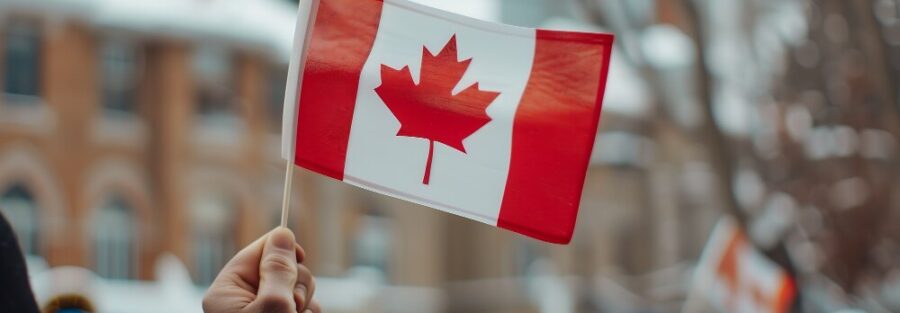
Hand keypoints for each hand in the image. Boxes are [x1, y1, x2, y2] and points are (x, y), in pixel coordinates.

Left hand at [203, 228, 320, 312]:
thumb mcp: (273, 303)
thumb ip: (278, 268)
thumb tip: (282, 233)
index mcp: (226, 292)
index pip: (257, 251)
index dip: (281, 249)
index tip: (300, 255)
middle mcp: (243, 301)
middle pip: (280, 268)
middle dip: (295, 283)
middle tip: (293, 303)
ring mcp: (263, 310)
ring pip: (295, 287)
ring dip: (304, 298)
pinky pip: (304, 303)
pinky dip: (308, 309)